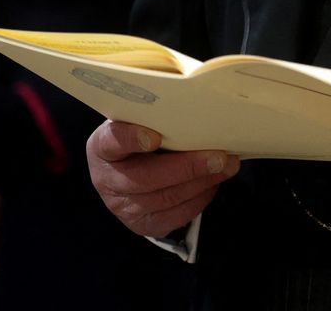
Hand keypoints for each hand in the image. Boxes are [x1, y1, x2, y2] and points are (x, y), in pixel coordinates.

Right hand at [86, 119, 239, 236]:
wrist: (130, 167)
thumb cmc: (142, 133)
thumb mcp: (141, 120)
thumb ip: (158, 116)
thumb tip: (199, 107)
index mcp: (102, 147)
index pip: (112, 141)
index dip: (132, 139)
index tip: (155, 136)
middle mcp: (107, 179)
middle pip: (146, 178)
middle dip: (188, 167)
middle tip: (220, 157)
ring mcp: (122, 207)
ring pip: (165, 199)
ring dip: (202, 183)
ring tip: (227, 167)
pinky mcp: (141, 224)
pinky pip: (174, 216)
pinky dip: (199, 199)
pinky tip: (214, 183)